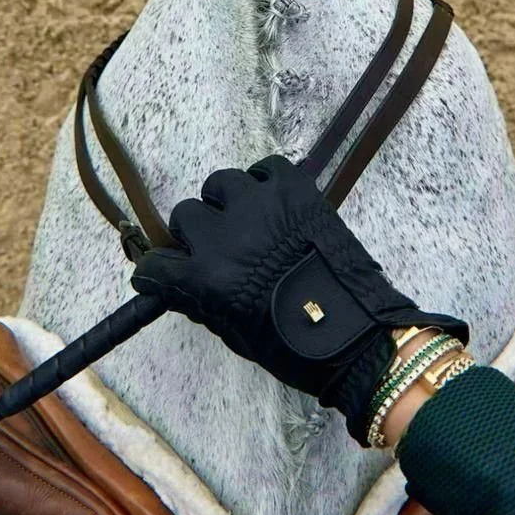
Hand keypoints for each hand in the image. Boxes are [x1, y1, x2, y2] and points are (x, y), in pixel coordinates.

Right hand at [131, 155, 468, 444]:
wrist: (356, 333)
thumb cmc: (294, 346)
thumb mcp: (234, 335)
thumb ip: (201, 304)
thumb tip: (178, 287)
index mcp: (207, 278)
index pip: (157, 264)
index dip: (158, 272)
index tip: (164, 273)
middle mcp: (226, 236)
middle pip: (187, 215)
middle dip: (196, 233)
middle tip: (216, 247)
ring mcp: (260, 206)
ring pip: (221, 183)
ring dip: (226, 201)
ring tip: (245, 219)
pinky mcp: (294, 189)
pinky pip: (266, 167)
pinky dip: (264, 181)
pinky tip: (271, 201)